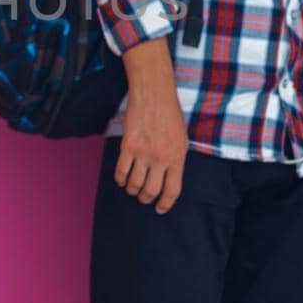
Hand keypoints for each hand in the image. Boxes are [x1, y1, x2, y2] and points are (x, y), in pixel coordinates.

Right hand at [114, 39, 188, 213]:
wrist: (153, 93)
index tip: (160, 209)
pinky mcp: (128, 146)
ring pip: (134, 184)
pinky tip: (121, 178)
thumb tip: (169, 179)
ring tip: (132, 187)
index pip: (172, 190)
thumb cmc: (170, 114)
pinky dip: (120, 179)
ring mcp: (143, 153)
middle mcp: (161, 158)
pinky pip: (121, 171)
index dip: (165, 204)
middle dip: (146, 198)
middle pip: (151, 191)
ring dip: (132, 189)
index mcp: (178, 157)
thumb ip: (176, 160)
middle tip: (143, 197)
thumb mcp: (182, 139)